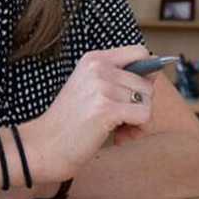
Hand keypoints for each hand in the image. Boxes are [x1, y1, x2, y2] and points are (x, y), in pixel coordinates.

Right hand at [22, 45, 154, 181]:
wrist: (42, 146)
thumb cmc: (69, 121)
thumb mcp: (90, 87)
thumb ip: (118, 77)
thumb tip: (156, 72)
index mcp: (94, 58)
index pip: (139, 52)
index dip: (146, 72)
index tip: (137, 91)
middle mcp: (99, 68)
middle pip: (147, 81)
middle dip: (140, 103)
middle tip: (121, 119)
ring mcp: (102, 87)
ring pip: (148, 99)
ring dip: (137, 118)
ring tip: (116, 127)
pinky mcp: (107, 109)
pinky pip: (144, 115)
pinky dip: (136, 128)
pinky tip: (118, 134)